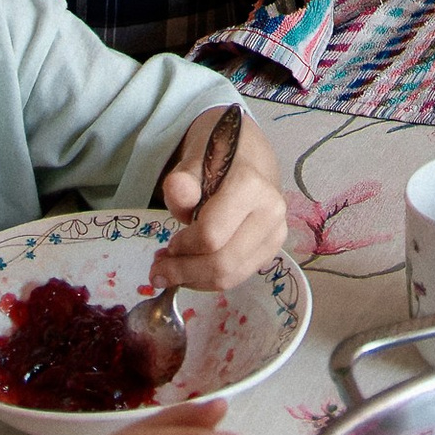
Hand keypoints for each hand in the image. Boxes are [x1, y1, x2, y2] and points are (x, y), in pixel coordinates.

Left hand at [158, 109, 287, 291]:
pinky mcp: (272, 248)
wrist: (247, 154)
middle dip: (185, 272)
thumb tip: (176, 190)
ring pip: (231, 276)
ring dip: (195, 280)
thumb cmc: (216, 157)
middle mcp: (270, 212)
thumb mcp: (193, 160)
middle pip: (223, 262)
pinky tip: (193, 267)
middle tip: (158, 270)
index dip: (182, 247)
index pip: (211, 235)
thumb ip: (182, 180)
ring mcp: (275, 232)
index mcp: (251, 186)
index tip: (165, 245)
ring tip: (172, 270)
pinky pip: (238, 276)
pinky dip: (210, 279)